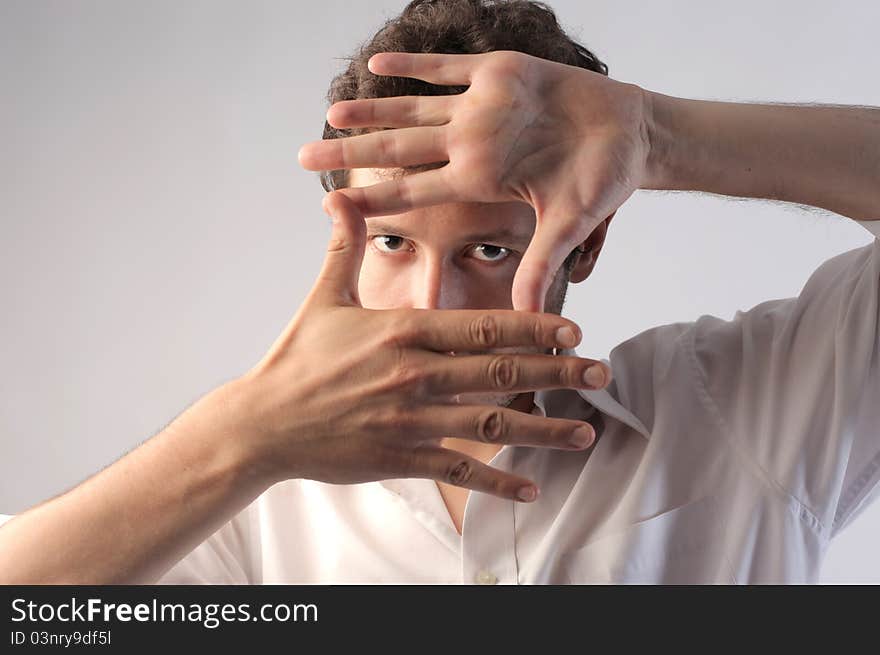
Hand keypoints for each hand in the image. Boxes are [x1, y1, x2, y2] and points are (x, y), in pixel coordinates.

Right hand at [230, 192, 610, 501]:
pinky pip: (457, 470)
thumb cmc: (295, 359)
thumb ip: (343, 247)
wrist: (261, 423)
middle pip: (501, 372)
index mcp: (403, 332)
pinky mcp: (399, 459)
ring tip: (585, 433)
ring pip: (490, 425)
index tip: (574, 329)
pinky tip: (530, 488)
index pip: (483, 326)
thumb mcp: (322, 297)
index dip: (533, 327)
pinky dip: (496, 482)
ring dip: (543, 429)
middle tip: (601, 373)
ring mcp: (410, 421)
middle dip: (558, 373)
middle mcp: (415, 375)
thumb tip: (341, 197)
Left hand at [298, 50, 653, 311]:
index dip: (372, 197)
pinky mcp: (500, 73)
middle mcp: (470, 144)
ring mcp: (481, 108)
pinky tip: (379, 63)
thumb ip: (541, 262)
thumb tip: (527, 314)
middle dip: (351, 152)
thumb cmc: (603, 180)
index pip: (413, 192)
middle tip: (302, 155)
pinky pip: (449, 66)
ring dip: (373, 109)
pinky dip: (416, 64)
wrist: (631, 134)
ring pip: (414, 107)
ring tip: (332, 110)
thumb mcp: (570, 223)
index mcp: (478, 180)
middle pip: (398, 149)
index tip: (330, 205)